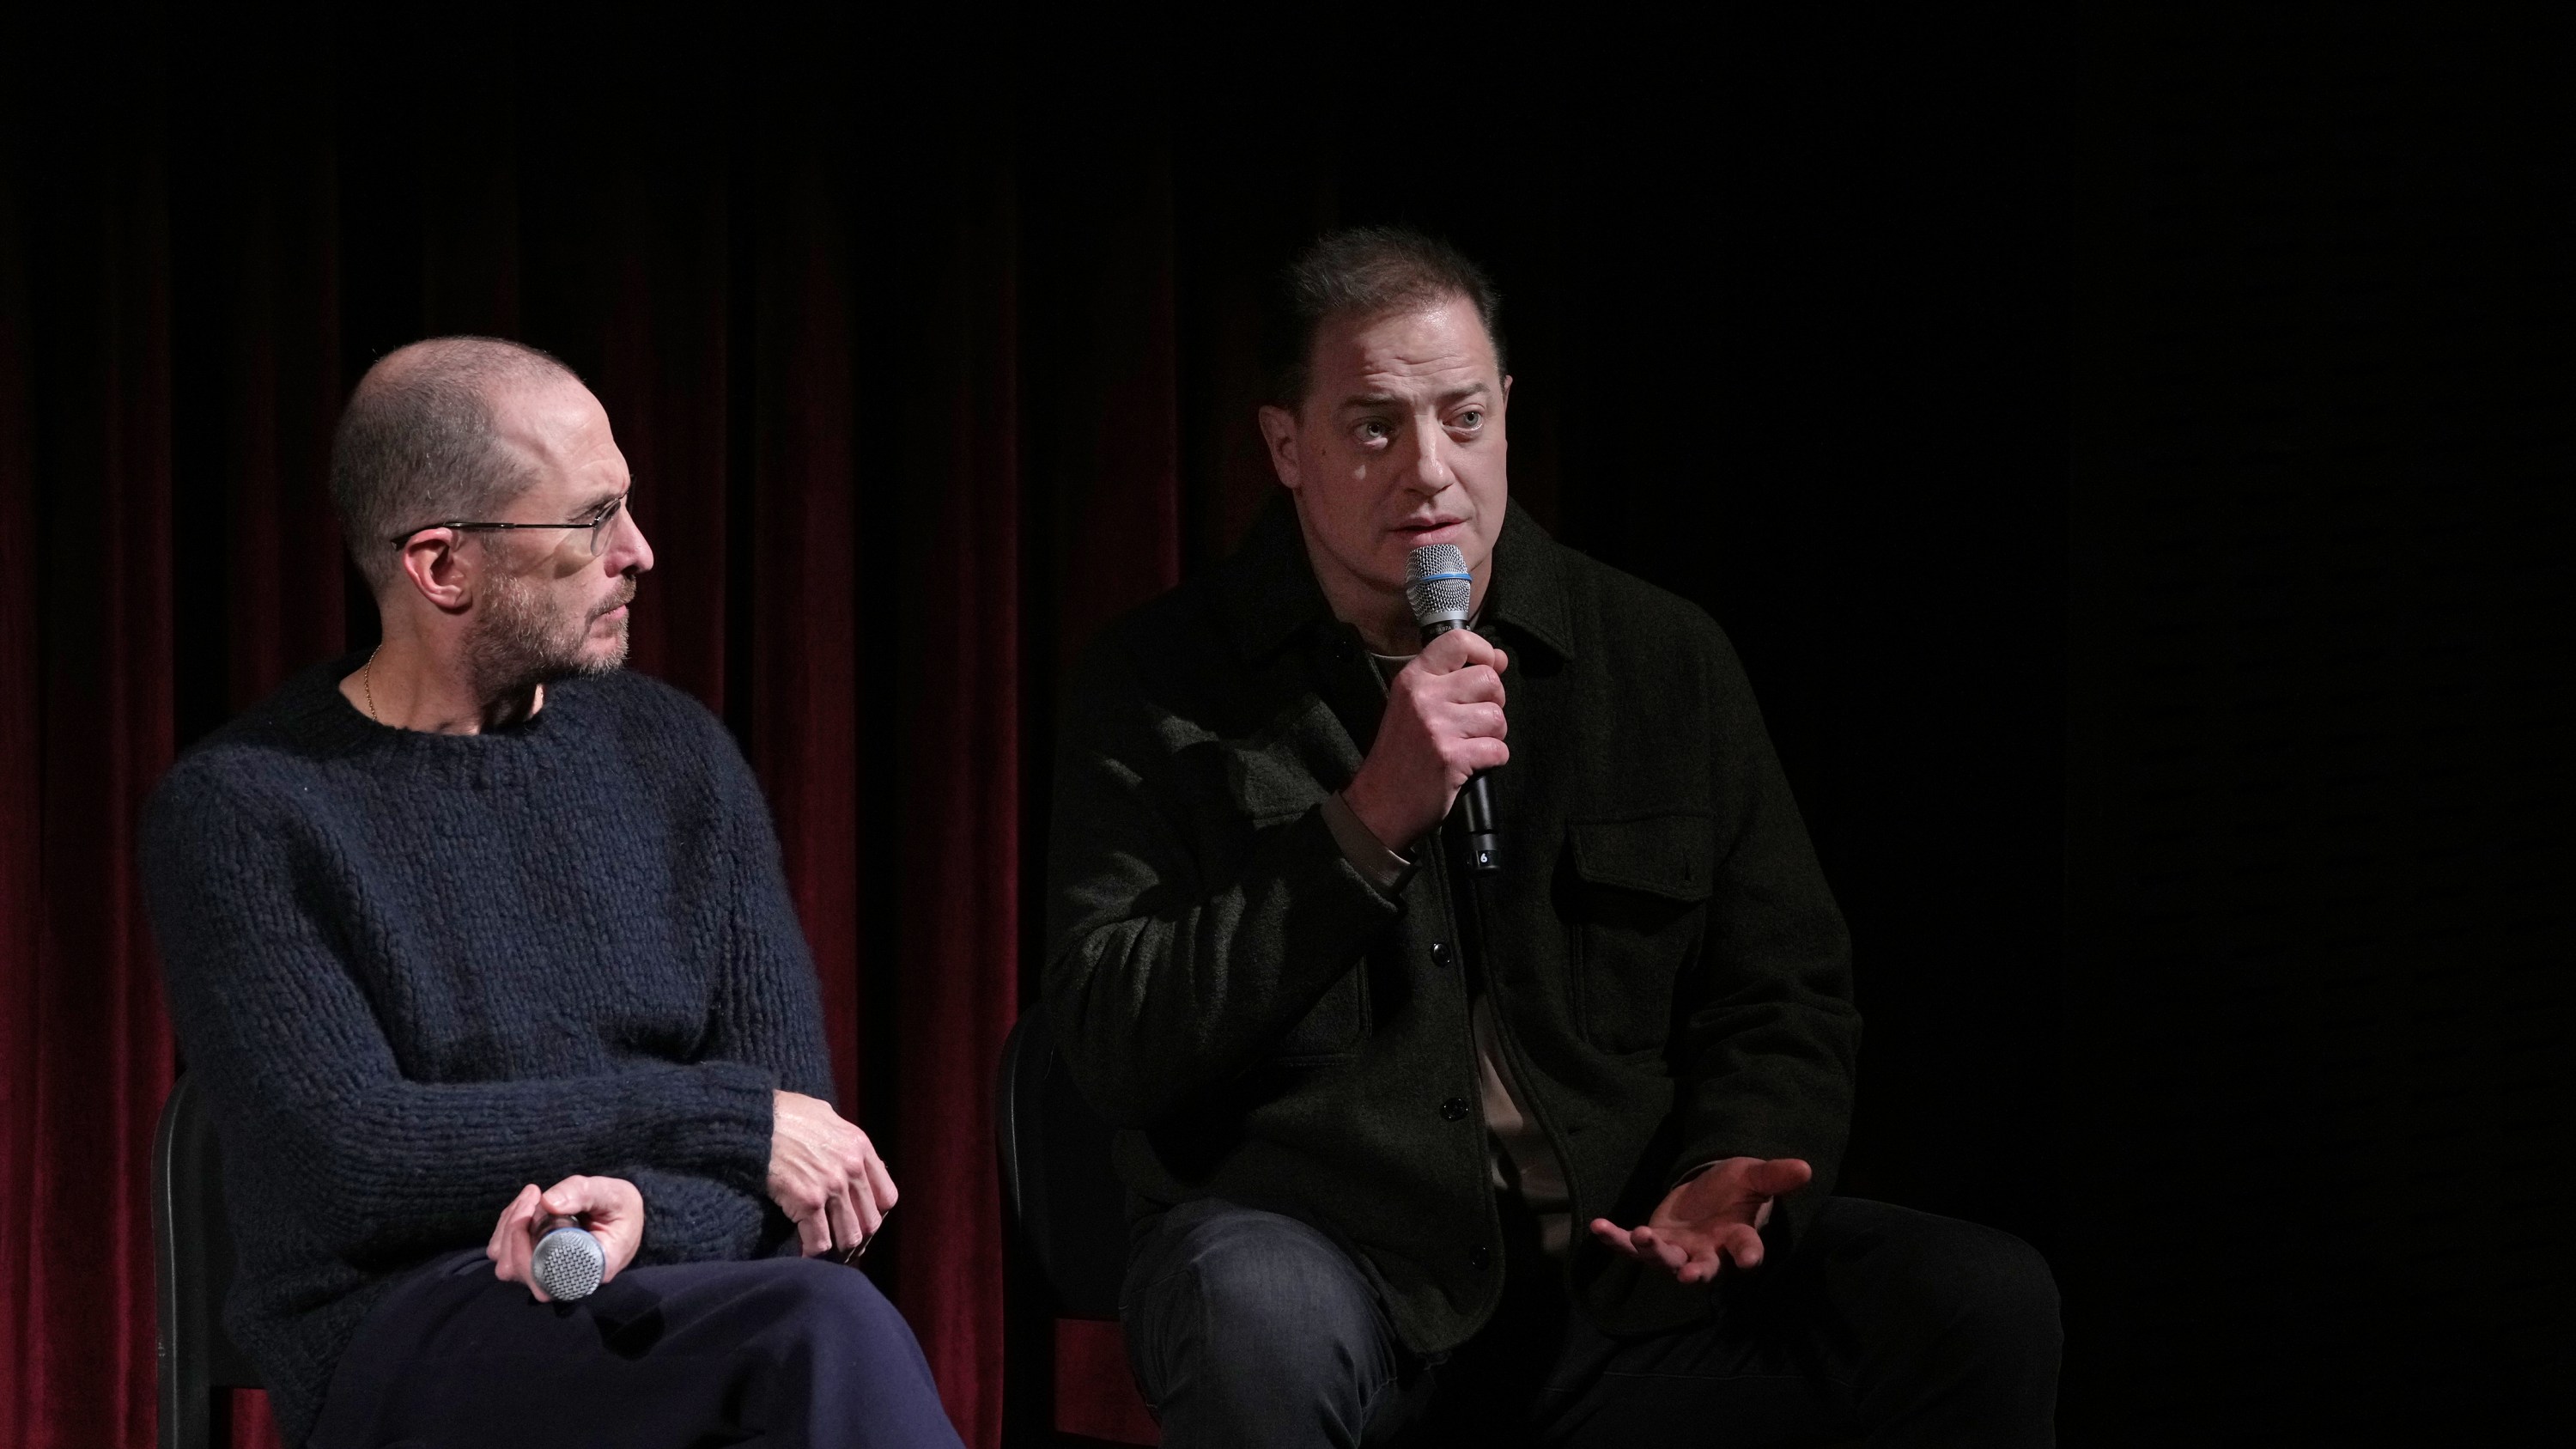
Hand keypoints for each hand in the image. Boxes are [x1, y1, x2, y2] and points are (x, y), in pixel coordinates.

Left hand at [486, 1174, 644, 1301]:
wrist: (622, 1216)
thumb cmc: (621, 1209)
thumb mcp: (613, 1194)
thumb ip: (584, 1193)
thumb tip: (547, 1202)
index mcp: (590, 1271)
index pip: (547, 1279)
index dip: (529, 1248)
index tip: (536, 1209)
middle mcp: (564, 1282)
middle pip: (518, 1271)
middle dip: (515, 1228)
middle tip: (534, 1194)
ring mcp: (545, 1276)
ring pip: (505, 1264)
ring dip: (508, 1226)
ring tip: (531, 1198)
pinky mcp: (533, 1265)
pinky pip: (504, 1254)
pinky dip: (506, 1227)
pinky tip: (526, 1207)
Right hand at [768, 1090, 898, 1258]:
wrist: (753, 1120)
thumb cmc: (783, 1115)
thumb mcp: (824, 1116)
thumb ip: (841, 1138)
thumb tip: (847, 1154)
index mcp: (860, 1147)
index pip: (886, 1196)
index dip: (874, 1215)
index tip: (860, 1223)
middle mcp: (852, 1168)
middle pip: (870, 1222)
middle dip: (857, 1239)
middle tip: (841, 1247)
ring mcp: (832, 1186)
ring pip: (849, 1237)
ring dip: (837, 1251)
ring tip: (825, 1254)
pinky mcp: (808, 1201)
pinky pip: (819, 1243)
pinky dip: (812, 1254)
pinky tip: (804, 1254)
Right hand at [1342, 628, 1511, 849]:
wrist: (1380, 803)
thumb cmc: (1401, 753)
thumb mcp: (1414, 705)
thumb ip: (1453, 679)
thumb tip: (1500, 659)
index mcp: (1413, 678)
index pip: (1458, 641)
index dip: (1485, 652)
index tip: (1489, 668)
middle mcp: (1424, 696)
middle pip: (1488, 679)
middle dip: (1494, 702)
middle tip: (1475, 720)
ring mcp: (1437, 726)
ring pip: (1497, 717)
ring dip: (1493, 735)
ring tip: (1471, 743)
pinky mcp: (1451, 757)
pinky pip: (1498, 749)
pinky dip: (1493, 759)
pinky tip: (1473, 763)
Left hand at [1588, 1156, 1811, 1284]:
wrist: (1709, 1192)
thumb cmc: (1736, 1189)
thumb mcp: (1754, 1176)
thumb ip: (1775, 1176)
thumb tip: (1806, 1168)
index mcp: (1737, 1237)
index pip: (1746, 1249)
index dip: (1748, 1255)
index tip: (1750, 1260)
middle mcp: (1708, 1251)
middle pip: (1703, 1267)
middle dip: (1696, 1272)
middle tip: (1690, 1275)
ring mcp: (1678, 1251)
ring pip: (1665, 1259)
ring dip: (1652, 1250)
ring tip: (1641, 1233)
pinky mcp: (1653, 1243)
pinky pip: (1630, 1246)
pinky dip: (1614, 1238)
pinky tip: (1598, 1227)